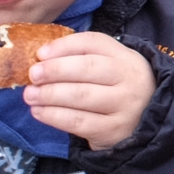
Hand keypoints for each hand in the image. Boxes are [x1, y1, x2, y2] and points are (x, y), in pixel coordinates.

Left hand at [25, 32, 154, 148]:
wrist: (143, 122)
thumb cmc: (115, 89)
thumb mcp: (110, 66)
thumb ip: (81, 57)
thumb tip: (41, 57)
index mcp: (126, 57)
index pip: (93, 43)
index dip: (64, 46)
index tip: (40, 54)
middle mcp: (130, 79)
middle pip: (88, 68)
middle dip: (54, 70)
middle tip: (32, 75)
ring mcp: (124, 105)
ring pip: (81, 95)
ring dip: (49, 94)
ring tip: (30, 95)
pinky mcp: (113, 130)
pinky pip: (78, 121)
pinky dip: (54, 116)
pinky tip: (39, 112)